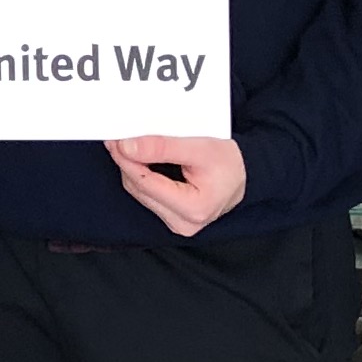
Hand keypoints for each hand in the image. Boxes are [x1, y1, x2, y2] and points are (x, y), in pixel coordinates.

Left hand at [105, 131, 246, 236]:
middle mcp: (183, 223)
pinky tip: (137, 158)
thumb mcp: (199, 148)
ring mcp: (176, 222)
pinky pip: (147, 194)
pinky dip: (140, 175)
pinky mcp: (172, 216)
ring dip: (131, 168)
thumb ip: (163, 147)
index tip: (116, 141)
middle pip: (139, 189)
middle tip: (116, 139)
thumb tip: (128, 147)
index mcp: (193, 209)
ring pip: (140, 192)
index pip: (146, 183)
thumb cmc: (228, 162)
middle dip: (126, 163)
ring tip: (125, 145)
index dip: (127, 160)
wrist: (245, 174)